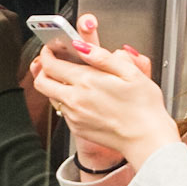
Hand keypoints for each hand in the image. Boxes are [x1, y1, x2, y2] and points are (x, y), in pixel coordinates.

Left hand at [30, 15, 176, 170]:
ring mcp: (73, 116)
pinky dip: (67, 101)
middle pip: (41, 82)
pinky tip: (84, 97)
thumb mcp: (130, 72)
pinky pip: (63, 111)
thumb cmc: (143, 107)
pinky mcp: (76, 128)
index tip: (50, 49)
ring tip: (71, 79)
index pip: (51, 65)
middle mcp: (74, 100)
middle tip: (52, 63)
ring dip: (55, 85)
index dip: (47, 53)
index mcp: (86, 82)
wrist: (145, 139)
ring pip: (51, 97)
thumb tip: (82, 46)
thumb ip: (102, 57)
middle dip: (42, 69)